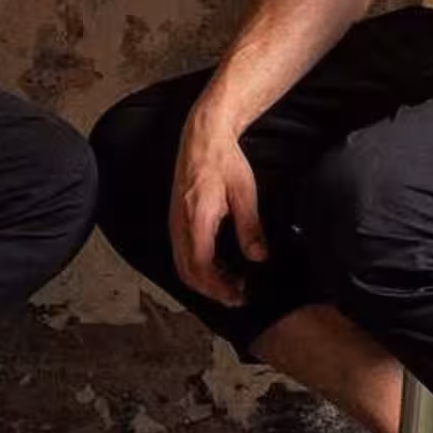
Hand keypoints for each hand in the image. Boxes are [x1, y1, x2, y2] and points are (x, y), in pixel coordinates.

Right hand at [169, 107, 267, 307]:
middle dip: (212, 290)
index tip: (238, 295)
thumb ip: (250, 228)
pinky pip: (180, 252)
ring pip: (181, 265)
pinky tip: (216, 265)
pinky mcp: (175, 218)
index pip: (201, 268)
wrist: (203, 137)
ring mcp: (175, 221)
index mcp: (196, 219)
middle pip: (187, 273)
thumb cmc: (223, 160)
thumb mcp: (244, 193)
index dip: (219, 288)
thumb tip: (258, 256)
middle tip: (237, 295)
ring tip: (229, 282)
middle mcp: (180, 223)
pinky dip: (196, 267)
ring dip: (203, 280)